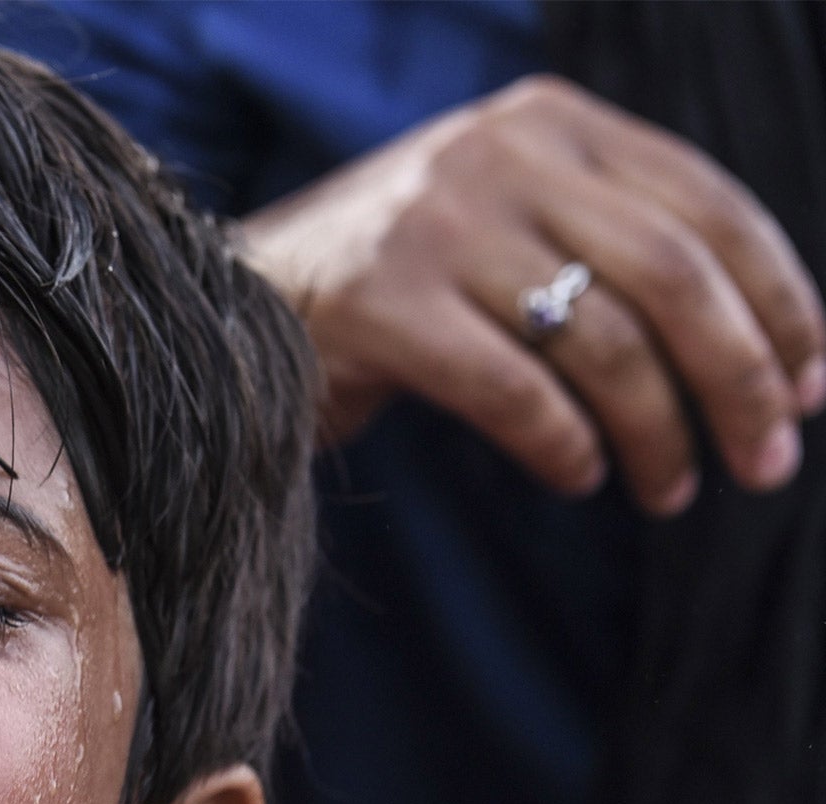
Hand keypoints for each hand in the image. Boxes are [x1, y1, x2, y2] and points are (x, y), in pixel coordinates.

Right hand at [241, 75, 825, 514]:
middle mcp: (497, 155)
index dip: (780, 301)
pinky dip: (564, 446)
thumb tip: (767, 354)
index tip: (812, 385)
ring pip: (601, 339)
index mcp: (548, 122)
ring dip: (657, 432)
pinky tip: (580, 476)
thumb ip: (606, 247)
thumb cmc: (391, 291)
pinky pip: (515, 390)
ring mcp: (435, 226)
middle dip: (739, 378)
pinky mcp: (383, 304)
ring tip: (669, 492)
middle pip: (672, 273)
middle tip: (765, 463)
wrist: (226, 306)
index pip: (707, 205)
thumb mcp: (506, 230)